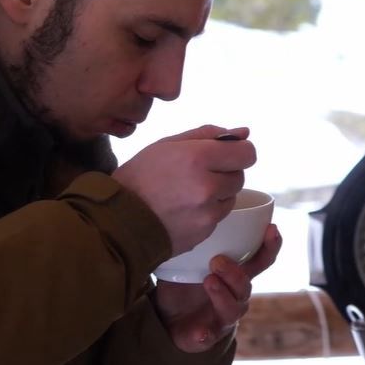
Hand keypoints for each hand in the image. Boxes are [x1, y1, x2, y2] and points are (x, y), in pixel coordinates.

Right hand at [112, 125, 256, 253]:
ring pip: (231, 197)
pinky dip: (209, 211)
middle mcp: (207, 186)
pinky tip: (185, 209)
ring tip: (189, 193)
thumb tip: (244, 132)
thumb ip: (208, 135)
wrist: (117, 219)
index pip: (247, 153)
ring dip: (219, 193)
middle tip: (199, 174)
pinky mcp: (204, 232)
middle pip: (240, 176)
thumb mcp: (167, 145)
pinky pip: (219, 216)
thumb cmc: (140, 176)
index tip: (228, 154)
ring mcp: (207, 212)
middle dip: (225, 173)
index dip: (240, 151)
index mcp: (198, 157)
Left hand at [153, 223, 281, 352]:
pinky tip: (201, 331)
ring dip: (223, 294)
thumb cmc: (184, 283)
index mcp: (238, 274)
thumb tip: (191, 210)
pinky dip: (206, 333)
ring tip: (208, 281)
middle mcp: (236, 295)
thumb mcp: (189, 258)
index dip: (270, 246)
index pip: (262, 260)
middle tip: (217, 260)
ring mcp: (224, 316)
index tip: (271, 228)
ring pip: (234, 308)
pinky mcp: (208, 336)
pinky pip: (210, 335)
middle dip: (237, 273)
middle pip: (247, 284)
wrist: (167, 319)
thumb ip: (196, 239)